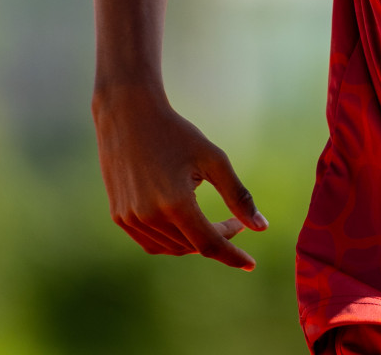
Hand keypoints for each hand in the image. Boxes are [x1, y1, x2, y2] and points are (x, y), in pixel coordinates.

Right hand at [93, 86, 267, 269]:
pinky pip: (151, 242)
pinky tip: (186, 225)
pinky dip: (173, 241)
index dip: (232, 256)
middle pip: (192, 246)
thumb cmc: (177, 134)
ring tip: (212, 223)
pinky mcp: (119, 217)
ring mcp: (130, 219)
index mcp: (175, 203)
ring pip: (172, 248)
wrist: (129, 116)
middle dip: (218, 239)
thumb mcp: (214, 159)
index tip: (250, 263)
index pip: (209, 244)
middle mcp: (149, 216)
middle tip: (235, 223)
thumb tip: (261, 228)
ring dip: (195, 242)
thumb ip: (238, 196)